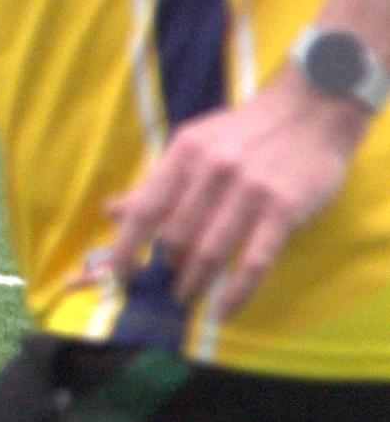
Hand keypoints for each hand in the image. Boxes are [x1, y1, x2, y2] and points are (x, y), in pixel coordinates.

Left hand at [103, 77, 368, 320]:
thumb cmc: (243, 132)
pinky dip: (236, 292)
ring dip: (194, 281)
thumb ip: (156, 181)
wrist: (311, 111)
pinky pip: (254, 262)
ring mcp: (250, 192)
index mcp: (184, 153)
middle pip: (176, 235)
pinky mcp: (284, 211)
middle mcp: (214, 171)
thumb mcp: (193, 144)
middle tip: (170, 276)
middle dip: (168, 263)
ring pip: (210, 251)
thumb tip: (111, 211)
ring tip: (186, 295)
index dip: (125, 247)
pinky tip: (223, 310)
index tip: (117, 275)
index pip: (144, 208)